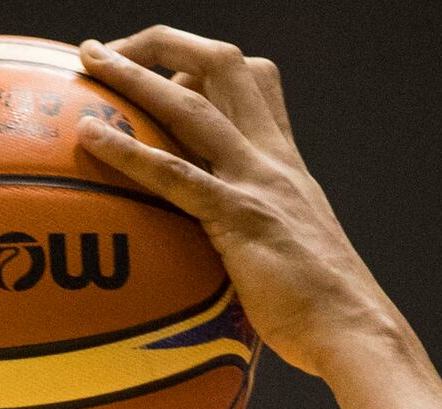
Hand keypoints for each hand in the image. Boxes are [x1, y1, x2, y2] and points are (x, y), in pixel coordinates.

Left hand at [76, 31, 403, 378]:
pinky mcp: (239, 219)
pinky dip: (129, 149)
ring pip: (192, 104)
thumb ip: (253, 229)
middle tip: (105, 52)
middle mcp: (271, 157)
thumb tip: (217, 248)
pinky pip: (176, 174)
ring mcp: (256, 182)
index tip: (158, 73)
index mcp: (283, 159)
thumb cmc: (317, 307)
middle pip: (223, 65)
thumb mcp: (285, 248)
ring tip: (86, 63)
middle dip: (163, 44)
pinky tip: (89, 137)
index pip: (253, 80)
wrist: (354, 331)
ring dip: (135, 76)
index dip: (203, 64)